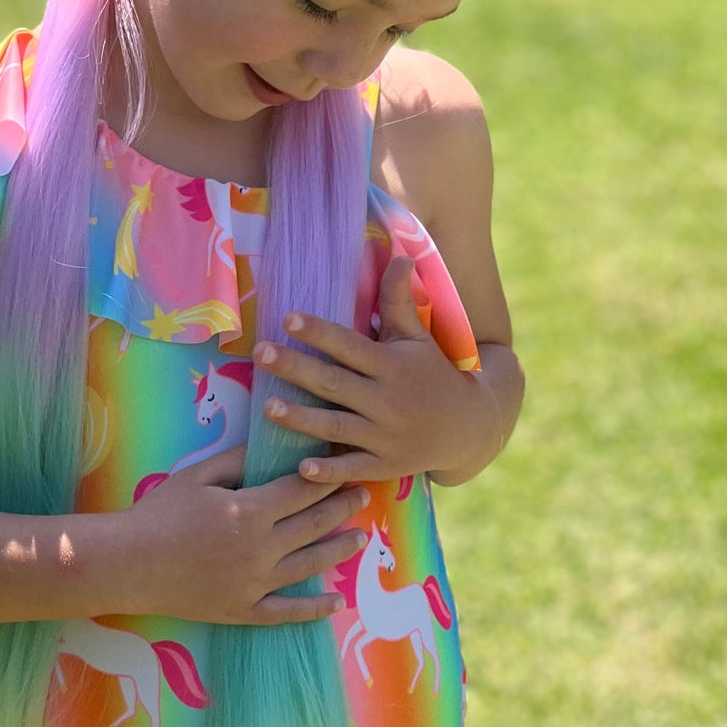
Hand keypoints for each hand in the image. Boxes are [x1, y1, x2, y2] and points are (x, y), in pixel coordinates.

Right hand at [122, 445, 370, 624]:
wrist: (128, 564)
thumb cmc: (159, 514)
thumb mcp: (197, 476)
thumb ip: (237, 460)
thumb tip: (270, 445)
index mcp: (251, 511)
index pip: (303, 489)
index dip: (328, 476)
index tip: (346, 463)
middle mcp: (262, 549)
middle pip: (315, 524)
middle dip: (343, 506)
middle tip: (364, 494)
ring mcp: (256, 584)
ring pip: (311, 565)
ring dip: (339, 549)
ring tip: (360, 538)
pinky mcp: (244, 611)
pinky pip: (288, 612)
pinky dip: (316, 608)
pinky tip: (337, 601)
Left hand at [255, 256, 487, 486]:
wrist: (466, 427)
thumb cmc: (431, 374)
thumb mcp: (417, 338)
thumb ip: (399, 302)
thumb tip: (401, 255)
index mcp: (392, 365)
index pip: (350, 346)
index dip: (320, 332)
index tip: (288, 318)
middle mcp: (387, 400)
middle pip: (335, 384)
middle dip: (297, 369)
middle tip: (260, 353)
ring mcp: (385, 436)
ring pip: (337, 427)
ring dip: (302, 419)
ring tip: (267, 408)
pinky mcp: (384, 466)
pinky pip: (353, 468)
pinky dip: (329, 471)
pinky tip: (301, 468)